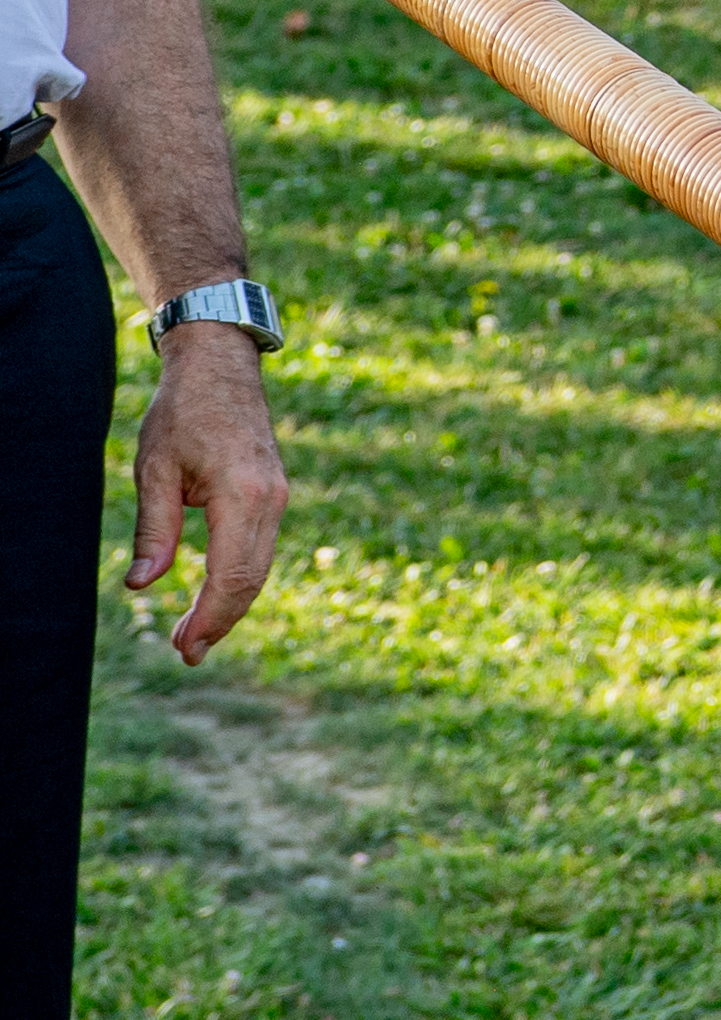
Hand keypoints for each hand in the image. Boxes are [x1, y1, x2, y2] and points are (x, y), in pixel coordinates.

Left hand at [126, 329, 284, 662]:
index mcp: (244, 495)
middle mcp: (273, 500)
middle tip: (186, 653)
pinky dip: (241, 579)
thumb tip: (141, 585)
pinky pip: (261, 548)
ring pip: (260, 567)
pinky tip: (216, 595)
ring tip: (197, 634)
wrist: (222, 365)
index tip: (184, 648)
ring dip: (232, 604)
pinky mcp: (275, 493)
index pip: (232, 575)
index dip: (209, 618)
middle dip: (220, 620)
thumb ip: (153, 530)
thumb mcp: (154, 471)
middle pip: (252, 579)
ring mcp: (279, 496)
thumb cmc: (183, 413)